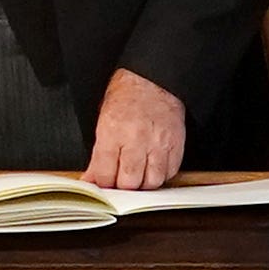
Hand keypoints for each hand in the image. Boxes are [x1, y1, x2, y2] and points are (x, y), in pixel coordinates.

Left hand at [84, 69, 185, 189]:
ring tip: (134, 178)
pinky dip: (160, 176)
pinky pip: (169, 173)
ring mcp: (158, 145)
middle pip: (128, 182)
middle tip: (116, 183)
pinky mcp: (175, 147)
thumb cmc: (125, 97)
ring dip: (141, 185)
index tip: (98, 185)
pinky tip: (151, 170)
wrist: (152, 82)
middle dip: (120, 188)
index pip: (104, 171)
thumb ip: (98, 151)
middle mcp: (135, 140)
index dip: (100, 183)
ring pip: (151, 182)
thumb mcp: (102, 119)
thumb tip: (93, 175)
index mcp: (112, 131)